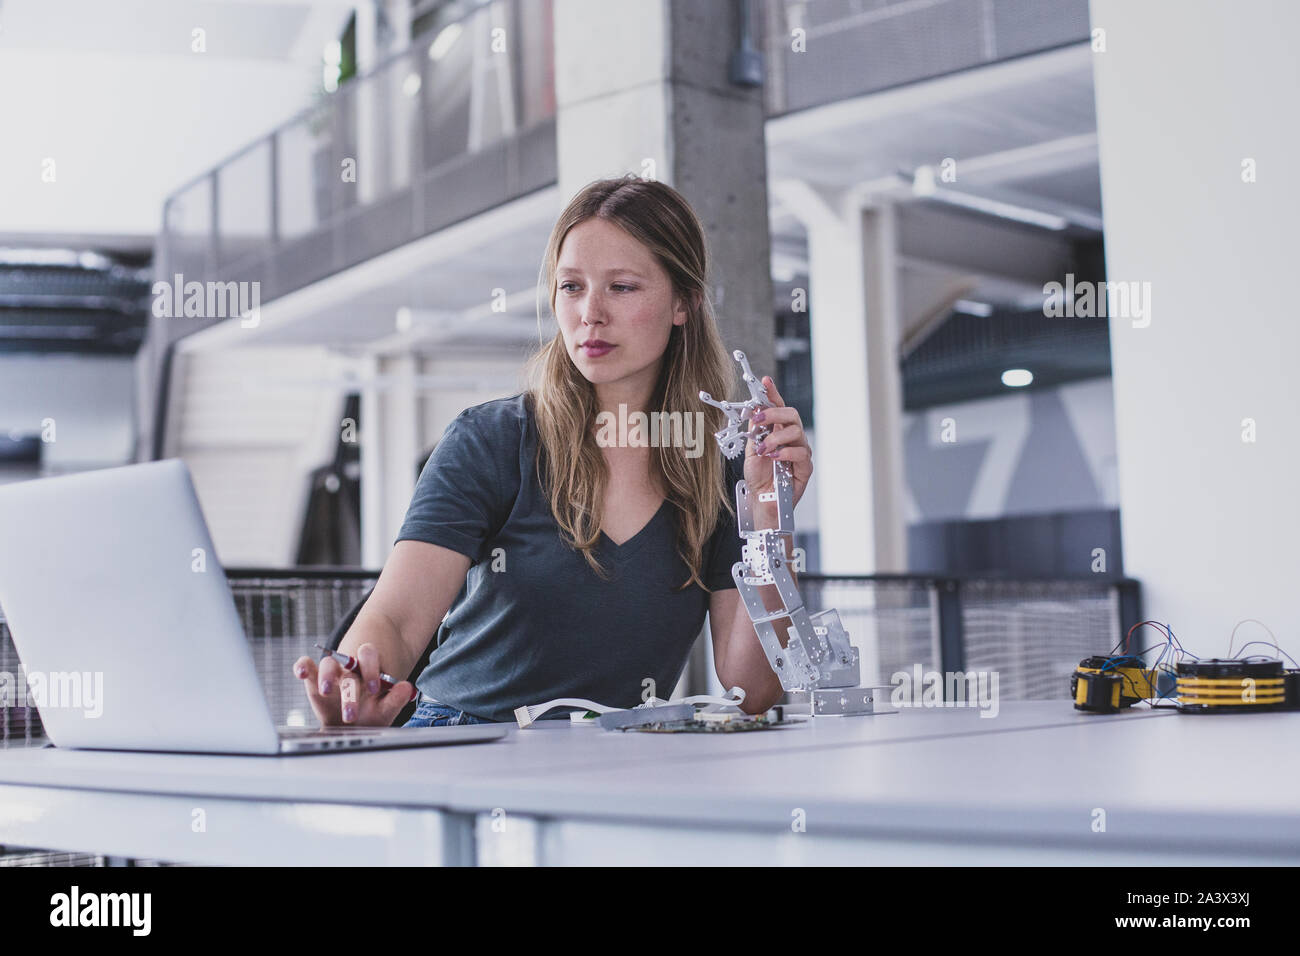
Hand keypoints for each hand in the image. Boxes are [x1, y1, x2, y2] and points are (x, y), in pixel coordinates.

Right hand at [292, 643, 417, 726]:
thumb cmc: (372, 711)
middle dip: (350, 686)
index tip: (375, 689)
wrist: (354, 722)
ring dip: (326, 676)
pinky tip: (301, 672)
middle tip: (351, 711)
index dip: (371, 669)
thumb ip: (395, 698)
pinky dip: (302, 667)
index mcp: (369, 667)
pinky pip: (306, 667)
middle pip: (349, 663)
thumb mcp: (386, 707)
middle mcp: (350, 668)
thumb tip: (406, 687)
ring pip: (327, 664)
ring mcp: (332, 673)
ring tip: (326, 690)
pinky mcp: (314, 680)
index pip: (369, 655)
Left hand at [744, 375, 812, 511]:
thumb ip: (755, 431)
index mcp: (778, 431)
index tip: (765, 381)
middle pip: (791, 414)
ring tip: (763, 449)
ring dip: (776, 437)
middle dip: (773, 413)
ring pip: (796, 431)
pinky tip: (773, 457)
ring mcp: (800, 451)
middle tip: (759, 419)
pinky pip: (801, 453)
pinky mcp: (806, 467)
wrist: (761, 500)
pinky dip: (785, 453)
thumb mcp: (751, 449)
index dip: (773, 393)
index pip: (778, 407)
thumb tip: (753, 410)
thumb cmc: (758, 477)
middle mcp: (791, 438)